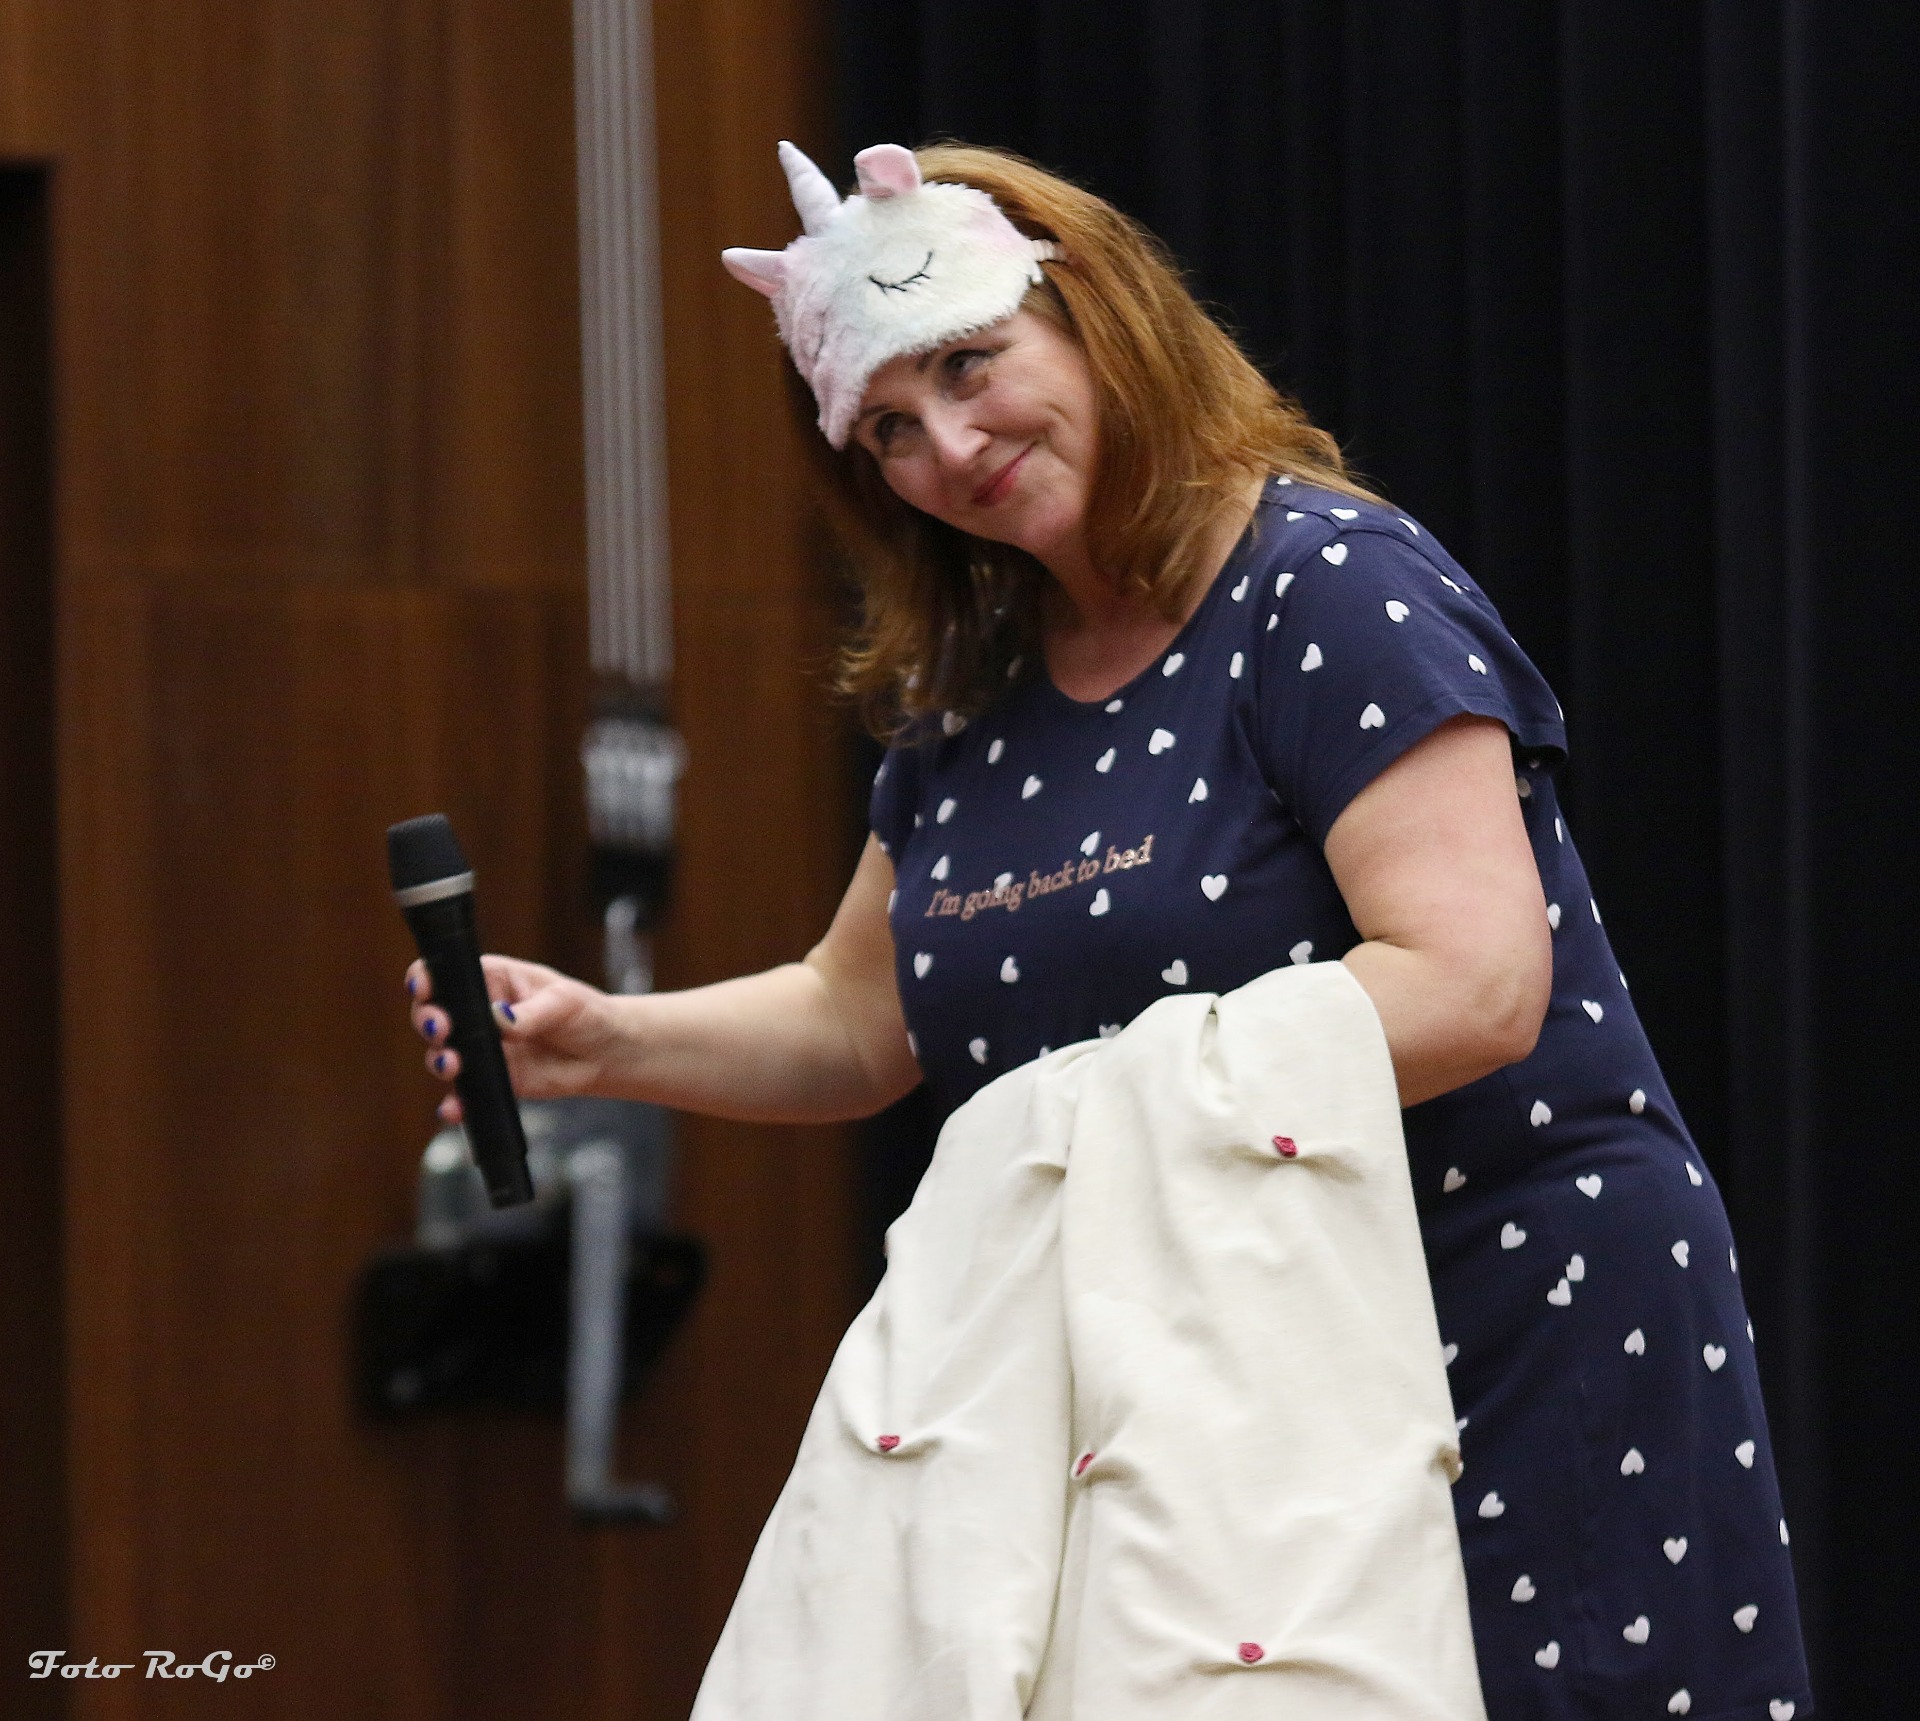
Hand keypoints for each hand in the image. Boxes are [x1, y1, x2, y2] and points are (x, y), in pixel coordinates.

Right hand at [407, 954, 620, 1122]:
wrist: (608, 1054)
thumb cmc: (587, 1014)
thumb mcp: (564, 1003)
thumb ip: (530, 1013)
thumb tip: (500, 1018)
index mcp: (493, 980)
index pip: (447, 973)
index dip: (427, 978)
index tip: (424, 988)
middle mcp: (479, 1013)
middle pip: (434, 1014)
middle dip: (429, 1020)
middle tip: (442, 1029)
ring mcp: (483, 1048)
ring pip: (444, 1053)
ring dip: (440, 1059)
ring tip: (452, 1063)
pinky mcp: (493, 1079)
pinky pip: (466, 1092)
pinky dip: (456, 1102)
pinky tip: (454, 1108)